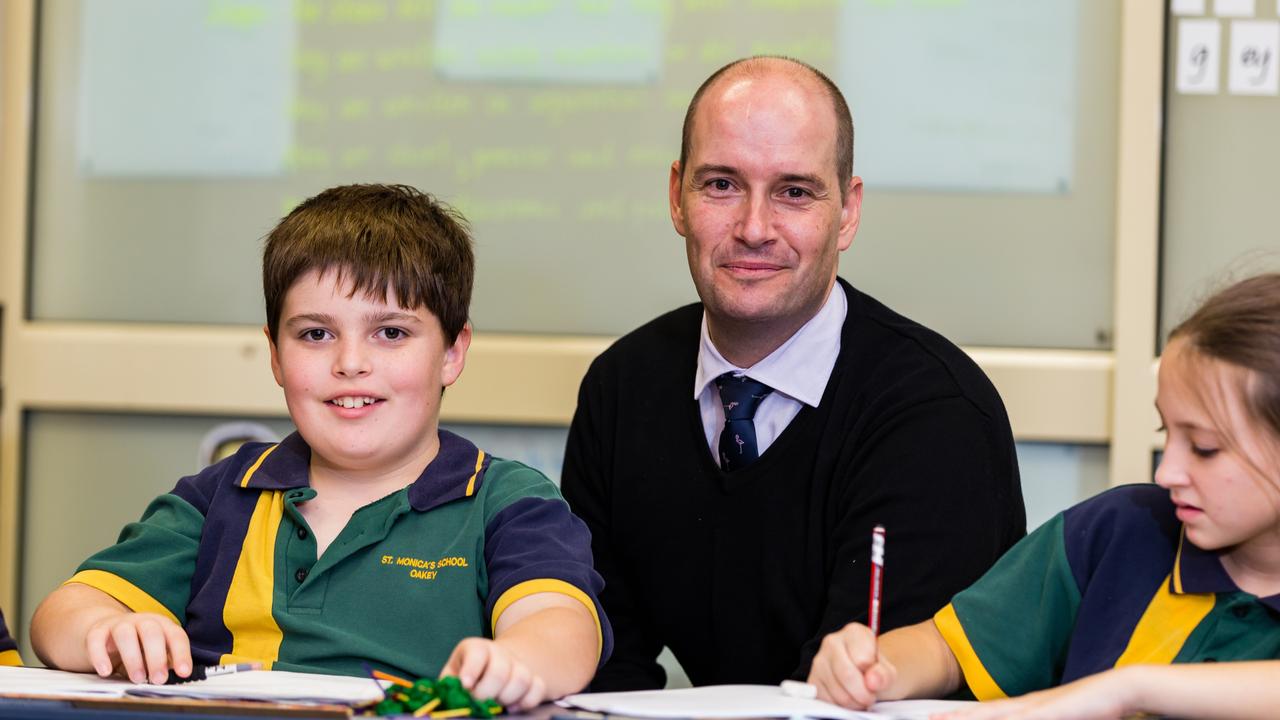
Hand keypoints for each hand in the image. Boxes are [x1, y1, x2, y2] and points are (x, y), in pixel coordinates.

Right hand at [85, 612, 191, 684]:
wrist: (106, 632)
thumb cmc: (137, 646)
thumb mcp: (153, 653)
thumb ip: (163, 663)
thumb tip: (173, 678)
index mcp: (161, 625)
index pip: (176, 636)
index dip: (181, 654)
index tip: (184, 672)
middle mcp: (142, 621)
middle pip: (152, 633)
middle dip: (157, 657)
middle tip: (158, 679)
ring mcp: (119, 624)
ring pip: (125, 634)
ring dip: (132, 657)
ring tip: (137, 679)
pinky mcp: (98, 631)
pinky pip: (97, 640)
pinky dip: (100, 656)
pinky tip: (106, 672)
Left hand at [441, 637, 546, 710]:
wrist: (492, 669)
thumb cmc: (466, 677)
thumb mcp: (453, 676)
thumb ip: (450, 686)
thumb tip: (451, 699)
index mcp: (476, 648)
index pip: (477, 653)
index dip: (471, 670)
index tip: (465, 686)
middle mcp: (500, 653)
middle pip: (500, 671)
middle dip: (487, 693)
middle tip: (478, 702)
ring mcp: (518, 665)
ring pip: (522, 678)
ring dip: (507, 698)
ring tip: (496, 704)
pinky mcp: (533, 678)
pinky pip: (538, 688)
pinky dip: (526, 701)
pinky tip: (512, 707)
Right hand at [808, 622, 897, 708]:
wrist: (863, 674)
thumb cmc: (875, 670)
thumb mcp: (887, 671)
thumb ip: (884, 674)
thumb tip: (872, 681)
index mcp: (854, 632)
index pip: (863, 660)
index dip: (873, 676)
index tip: (876, 679)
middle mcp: (832, 642)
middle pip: (847, 675)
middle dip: (863, 694)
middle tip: (870, 697)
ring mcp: (819, 661)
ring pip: (837, 691)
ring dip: (853, 702)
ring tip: (860, 697)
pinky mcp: (812, 680)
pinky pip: (827, 701)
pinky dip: (841, 707)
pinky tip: (847, 698)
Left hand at [931, 670, 1133, 719]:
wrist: (1121, 689)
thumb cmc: (1095, 708)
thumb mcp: (1061, 718)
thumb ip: (1044, 718)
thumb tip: (1032, 718)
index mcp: (1029, 708)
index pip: (989, 713)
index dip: (964, 717)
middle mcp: (1027, 705)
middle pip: (984, 712)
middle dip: (956, 717)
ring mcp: (1037, 707)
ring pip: (995, 715)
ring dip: (970, 718)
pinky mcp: (1050, 711)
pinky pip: (1022, 719)